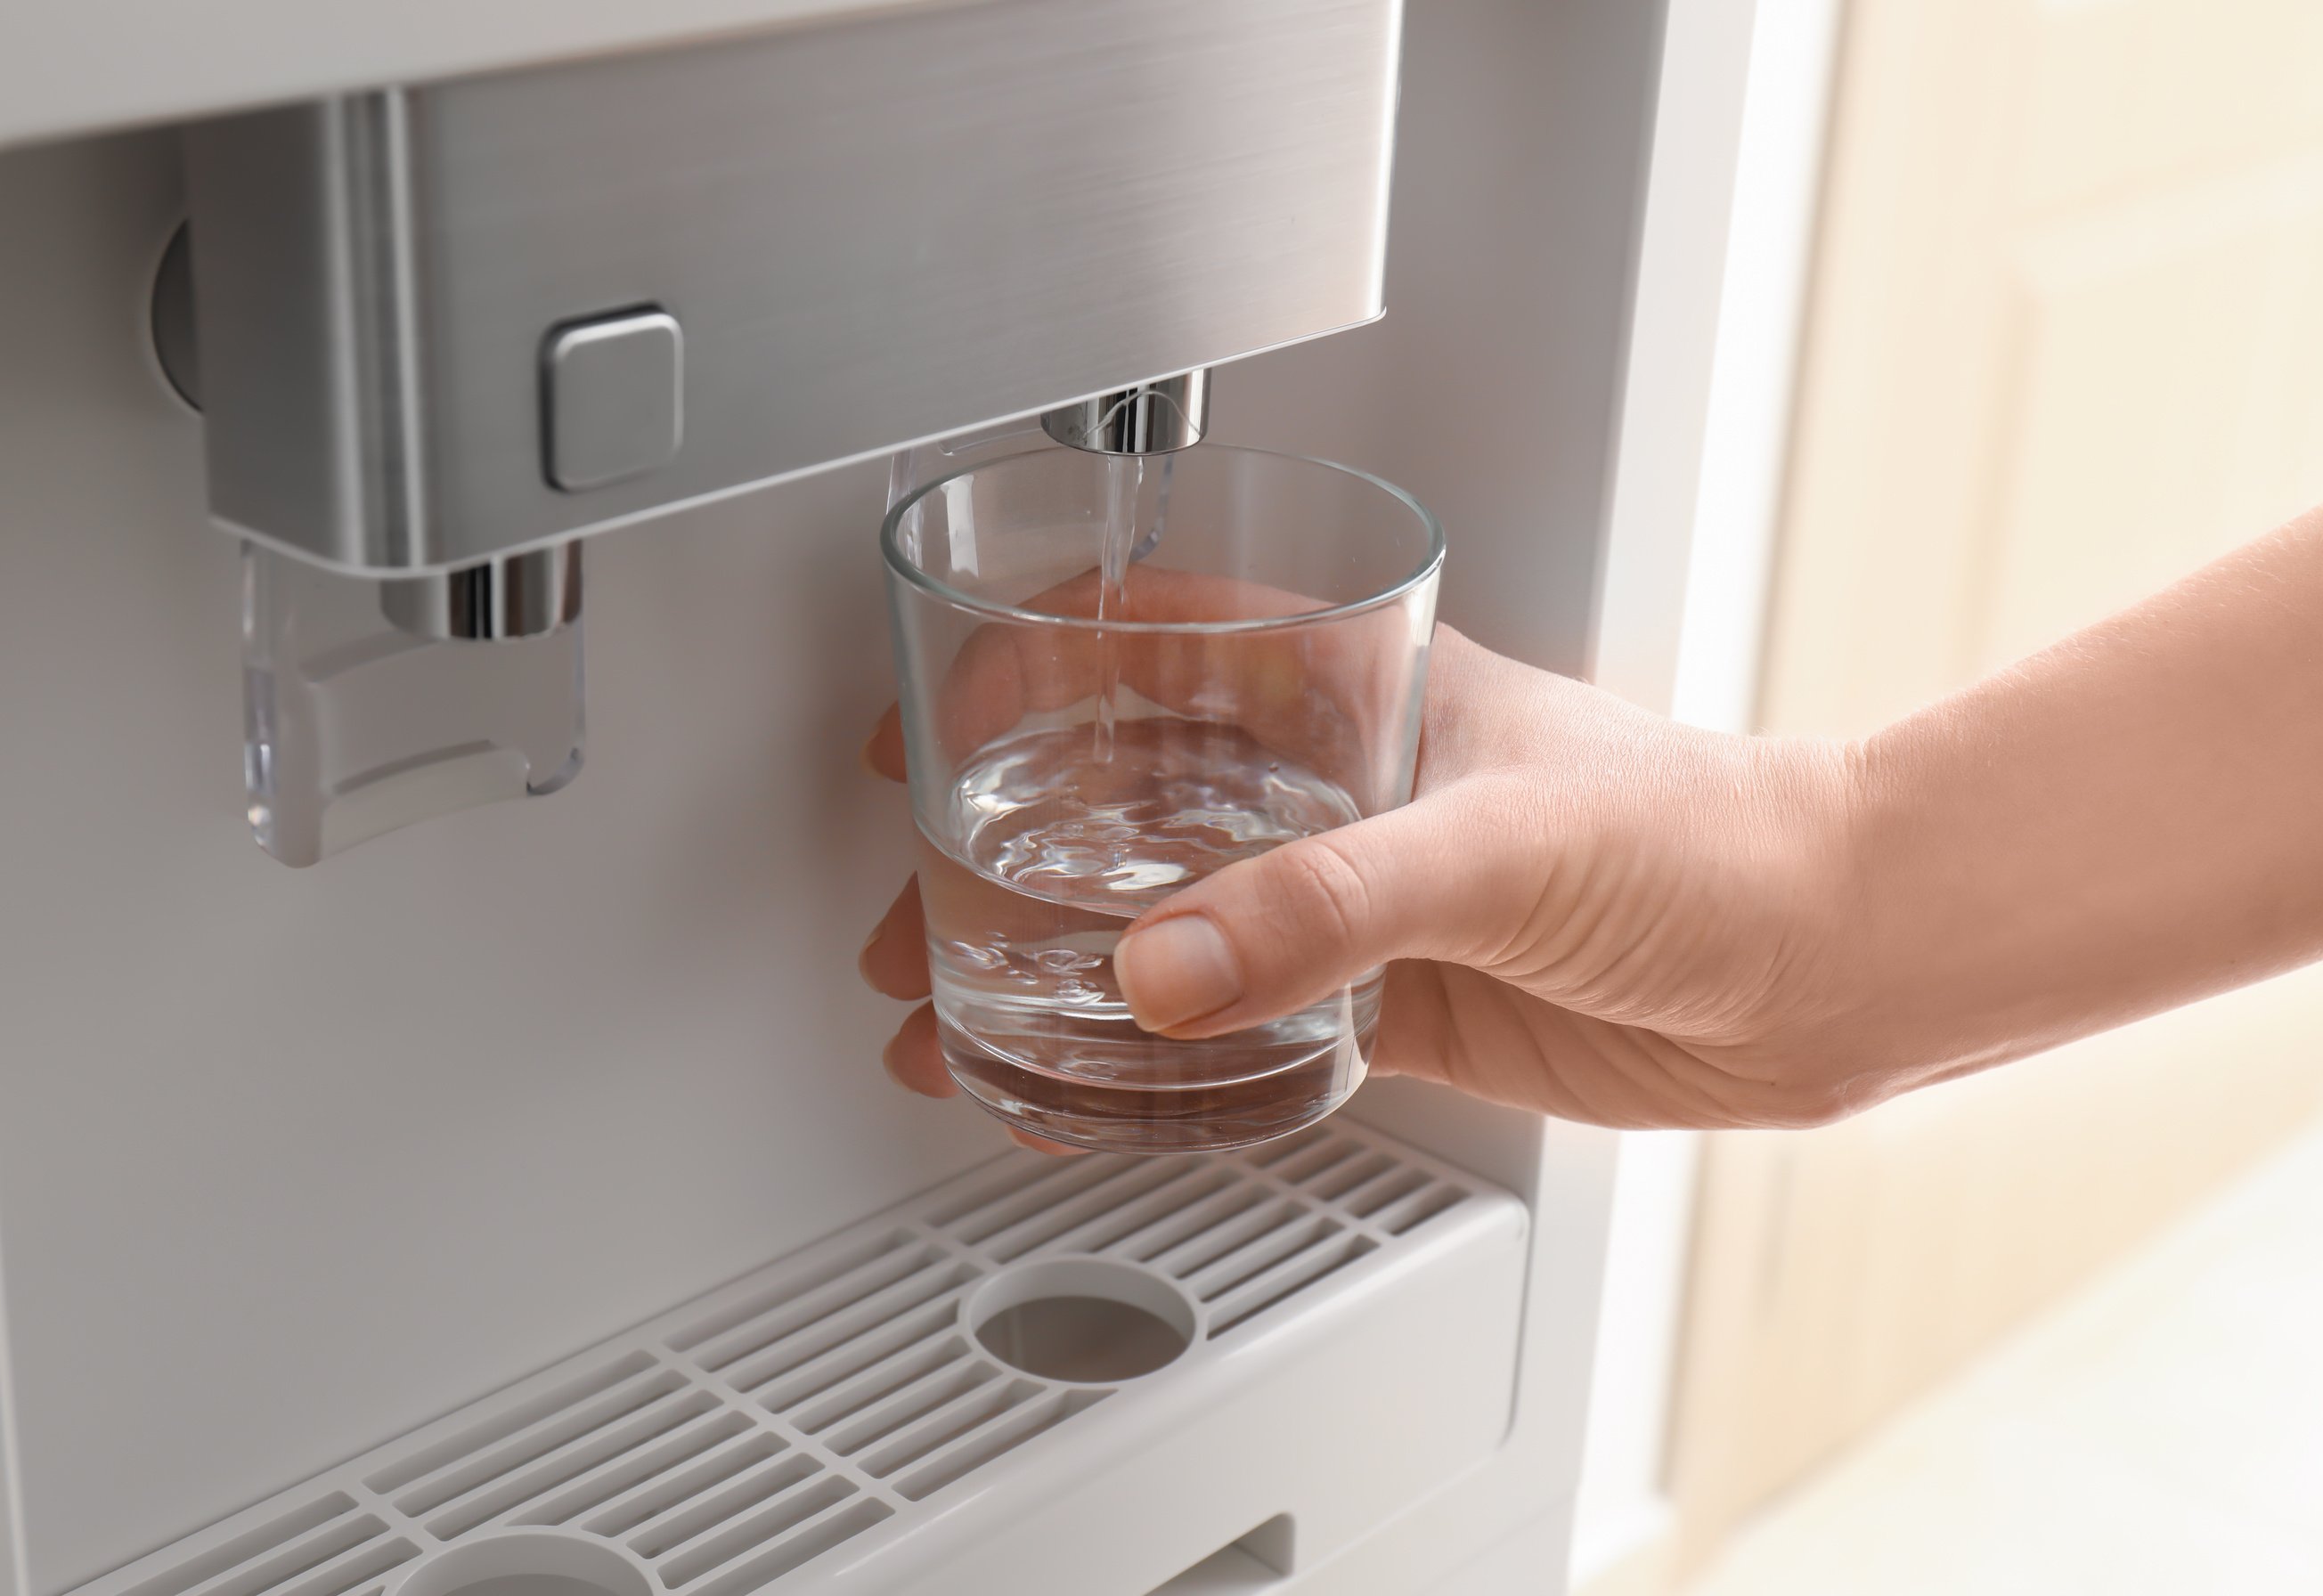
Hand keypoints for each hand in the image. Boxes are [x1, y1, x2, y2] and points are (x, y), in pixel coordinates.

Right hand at [861, 622, 1871, 1132]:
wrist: (1825, 965)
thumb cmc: (1709, 839)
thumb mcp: (1499, 840)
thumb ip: (1327, 901)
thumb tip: (1162, 968)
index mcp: (1355, 688)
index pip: (1153, 641)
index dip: (1026, 669)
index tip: (925, 720)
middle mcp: (1340, 785)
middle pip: (1127, 794)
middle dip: (1004, 842)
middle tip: (915, 905)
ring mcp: (1355, 898)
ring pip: (1165, 919)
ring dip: (1057, 961)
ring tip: (958, 1013)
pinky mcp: (1386, 1001)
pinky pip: (1233, 1026)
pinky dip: (1149, 1059)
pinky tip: (1085, 1088)